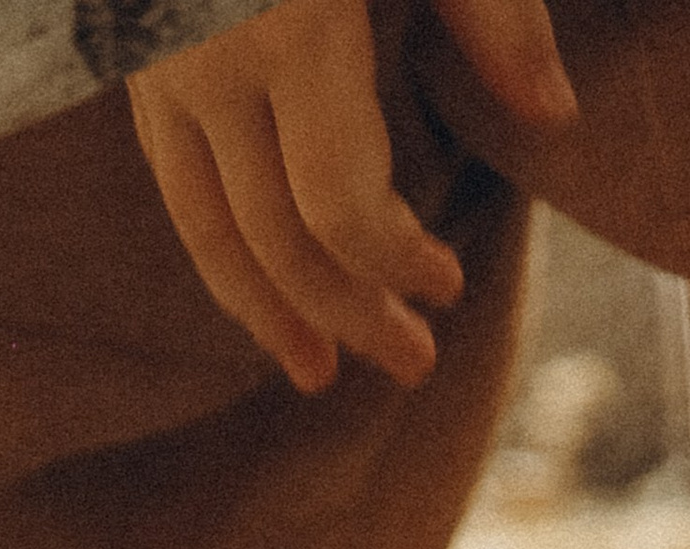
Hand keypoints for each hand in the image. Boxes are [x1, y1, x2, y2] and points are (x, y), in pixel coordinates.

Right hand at [130, 0, 575, 394]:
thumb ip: (492, 9)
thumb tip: (556, 119)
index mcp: (289, 21)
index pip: (337, 204)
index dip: (394, 263)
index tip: (447, 282)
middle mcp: (207, 57)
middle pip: (276, 238)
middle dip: (346, 312)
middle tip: (410, 365)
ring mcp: (157, 60)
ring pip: (207, 228)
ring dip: (268, 310)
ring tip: (317, 371)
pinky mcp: (133, 52)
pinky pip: (175, 181)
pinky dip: (221, 248)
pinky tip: (263, 284)